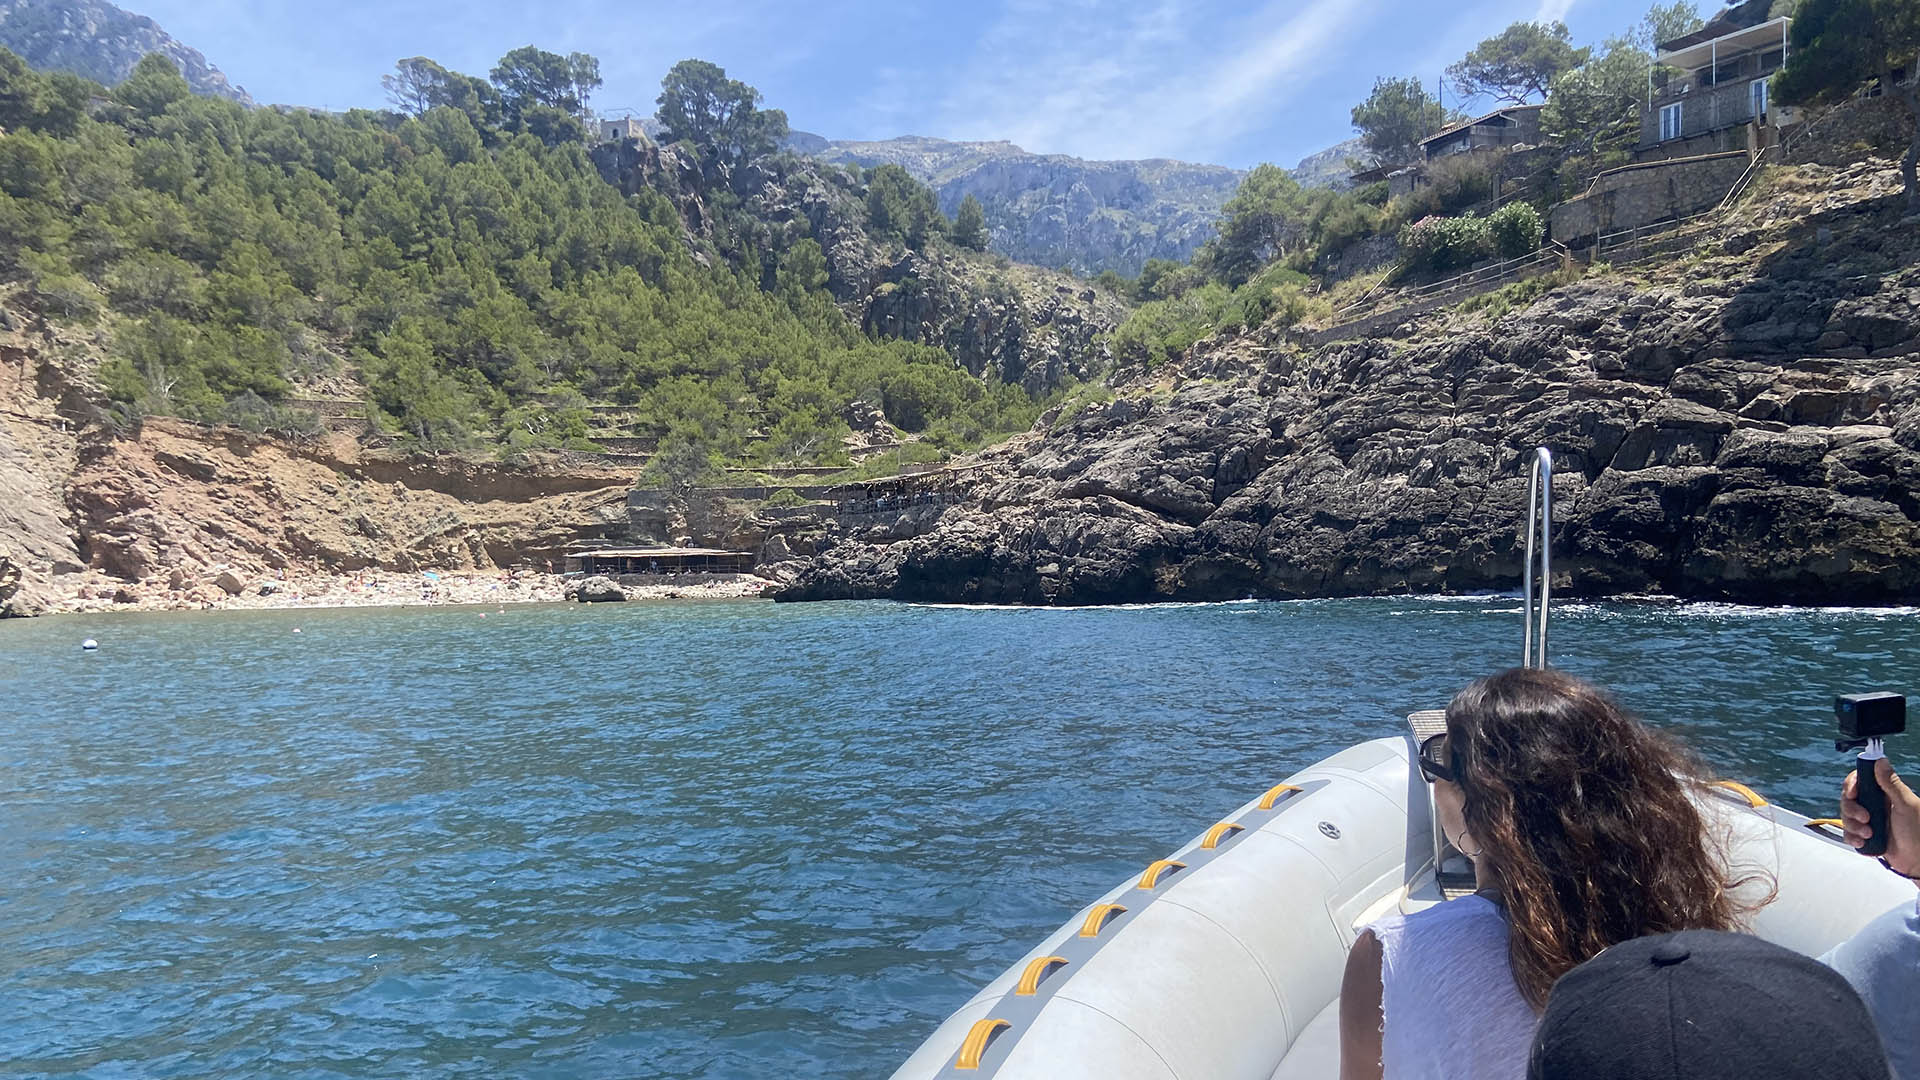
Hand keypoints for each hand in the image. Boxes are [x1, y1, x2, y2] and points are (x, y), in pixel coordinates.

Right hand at [1842, 756, 1919, 880]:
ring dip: (1853, 825)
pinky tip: (1863, 842)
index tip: (1852, 793)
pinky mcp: (1864, 836)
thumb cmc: (1918, 832)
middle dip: (1852, 809)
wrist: (1918, 861)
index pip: (1860, 780)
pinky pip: (1848, 834)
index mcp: (1884, 794)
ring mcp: (1868, 821)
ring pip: (1846, 817)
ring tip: (1869, 833)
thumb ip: (1891, 783)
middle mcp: (1874, 805)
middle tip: (1866, 818)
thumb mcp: (1906, 805)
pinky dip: (1852, 838)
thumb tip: (1880, 760)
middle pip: (1848, 799)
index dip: (1852, 785)